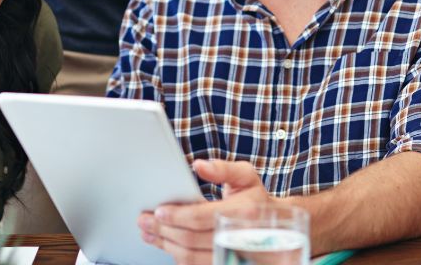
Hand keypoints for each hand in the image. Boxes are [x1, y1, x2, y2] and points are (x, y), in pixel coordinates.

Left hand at [138, 159, 275, 264]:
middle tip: (144, 221)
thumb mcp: (246, 176)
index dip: (177, 215)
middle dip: (164, 230)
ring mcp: (231, 256)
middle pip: (191, 239)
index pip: (202, 217)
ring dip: (165, 244)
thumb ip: (222, 168)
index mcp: (243, 212)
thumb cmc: (257, 200)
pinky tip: (165, 244)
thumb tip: (199, 165)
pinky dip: (176, 255)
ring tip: (149, 232)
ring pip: (190, 256)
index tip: (158, 211)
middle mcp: (237, 237)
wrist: (276, 227)